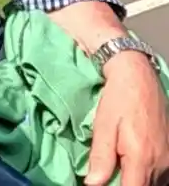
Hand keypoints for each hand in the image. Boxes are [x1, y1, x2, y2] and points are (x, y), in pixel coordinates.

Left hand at [86, 52, 168, 185]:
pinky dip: (144, 175)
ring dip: (135, 180)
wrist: (139, 78)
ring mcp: (168, 159)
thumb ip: (100, 157)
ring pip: (153, 183)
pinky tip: (130, 166)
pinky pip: (159, 174)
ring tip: (117, 170)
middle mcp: (160, 163)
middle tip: (108, 174)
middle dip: (125, 184)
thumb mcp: (103, 126)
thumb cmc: (118, 100)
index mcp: (141, 158)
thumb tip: (93, 184)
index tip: (102, 184)